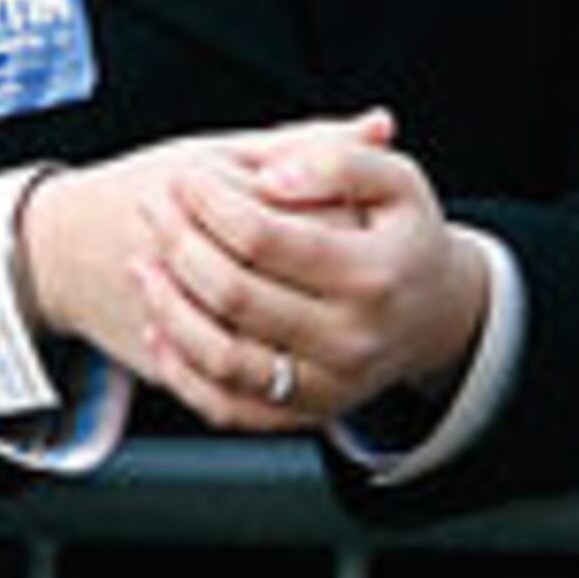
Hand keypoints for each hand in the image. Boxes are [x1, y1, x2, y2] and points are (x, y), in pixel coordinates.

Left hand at [18, 110, 490, 435]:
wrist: (436, 316)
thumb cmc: (404, 237)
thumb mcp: (399, 182)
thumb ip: (342, 160)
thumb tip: (274, 175)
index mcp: (372, 275)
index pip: (265, 238)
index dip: (210, 204)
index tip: (182, 177)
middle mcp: (351, 339)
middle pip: (235, 295)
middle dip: (179, 245)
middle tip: (151, 209)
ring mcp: (326, 386)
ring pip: (221, 357)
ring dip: (167, 309)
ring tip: (142, 264)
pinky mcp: (303, 417)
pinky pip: (226, 405)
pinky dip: (181, 371)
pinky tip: (158, 327)